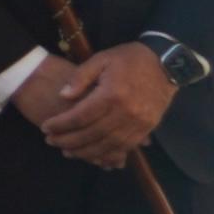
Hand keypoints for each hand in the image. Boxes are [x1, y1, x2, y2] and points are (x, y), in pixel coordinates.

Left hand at [35, 42, 178, 168]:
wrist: (167, 63)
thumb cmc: (129, 59)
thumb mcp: (101, 59)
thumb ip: (80, 77)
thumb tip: (63, 96)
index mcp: (112, 94)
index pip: (80, 116)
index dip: (61, 125)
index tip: (45, 128)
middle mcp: (126, 113)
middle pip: (92, 134)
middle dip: (69, 141)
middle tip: (51, 142)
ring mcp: (139, 123)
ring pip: (108, 145)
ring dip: (86, 152)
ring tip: (68, 152)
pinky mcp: (148, 128)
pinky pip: (126, 147)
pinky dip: (108, 154)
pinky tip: (94, 155)